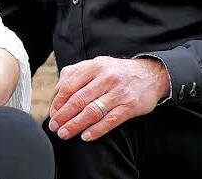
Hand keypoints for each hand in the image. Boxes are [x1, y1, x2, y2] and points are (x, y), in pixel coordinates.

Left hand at [48, 56, 169, 141]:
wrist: (149, 75)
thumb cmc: (115, 72)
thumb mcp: (95, 65)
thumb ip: (75, 75)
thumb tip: (56, 94)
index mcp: (93, 66)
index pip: (69, 85)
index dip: (58, 101)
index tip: (52, 113)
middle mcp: (105, 78)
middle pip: (79, 99)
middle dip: (63, 115)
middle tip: (54, 127)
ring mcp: (118, 92)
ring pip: (92, 111)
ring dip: (76, 124)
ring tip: (65, 133)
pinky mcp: (130, 106)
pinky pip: (110, 120)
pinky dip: (96, 130)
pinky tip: (86, 136)